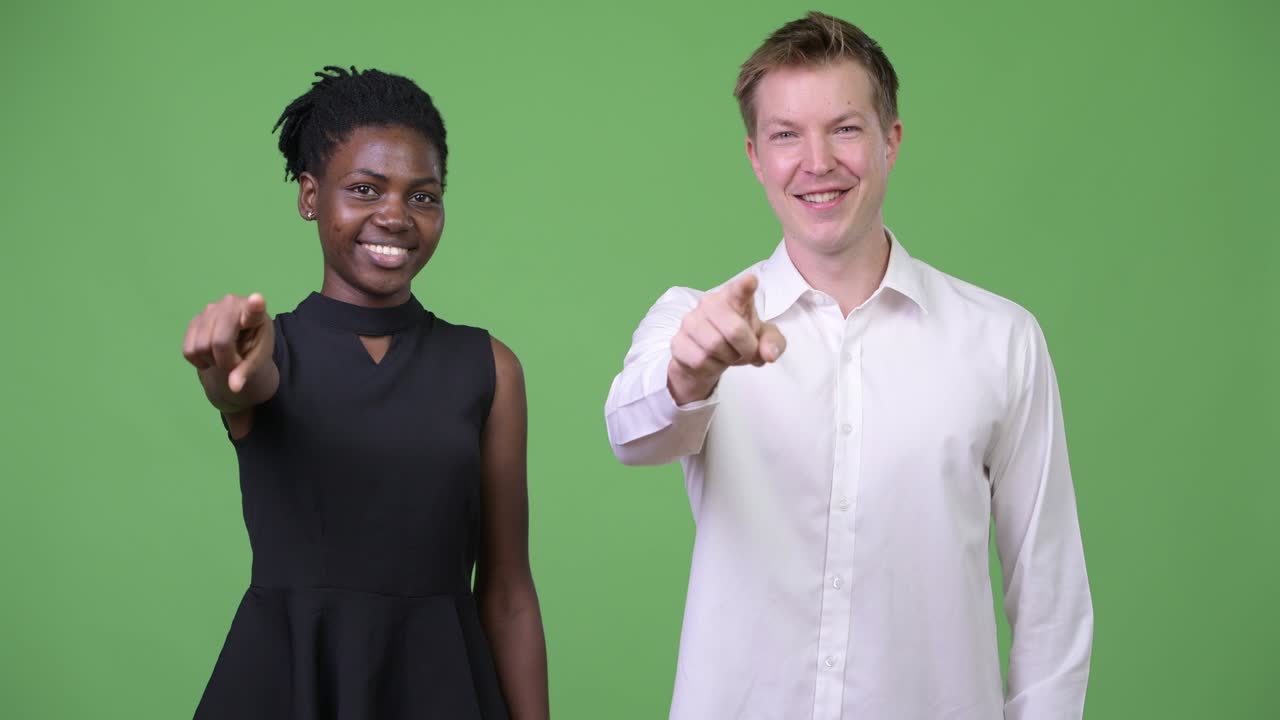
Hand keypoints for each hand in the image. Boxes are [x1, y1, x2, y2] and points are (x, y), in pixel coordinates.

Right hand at [182, 293, 273, 394]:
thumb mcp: (257, 361)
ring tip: (223, 355)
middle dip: (225, 361)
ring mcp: (209, 309)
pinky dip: (198, 360)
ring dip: (211, 361)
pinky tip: (210, 354)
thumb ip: (247, 373)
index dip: (255, 306)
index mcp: (255, 315)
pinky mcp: (194, 320)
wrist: (239, 342)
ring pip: (201, 347)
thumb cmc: (253, 347)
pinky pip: (188, 350)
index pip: (255, 310)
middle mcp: (231, 305)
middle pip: (219, 342)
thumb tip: (234, 387)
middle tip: (234, 362)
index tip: (257, 300)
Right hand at [668, 274, 785, 403]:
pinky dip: (711, 368)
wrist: (708, 358)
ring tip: (727, 354)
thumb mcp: (763, 340)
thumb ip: (773, 343)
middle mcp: (709, 303)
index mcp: (734, 297)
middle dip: (746, 348)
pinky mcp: (678, 342)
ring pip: (715, 347)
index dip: (745, 286)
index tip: (751, 282)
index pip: (739, 289)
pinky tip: (711, 361)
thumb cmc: (739, 340)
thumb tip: (769, 354)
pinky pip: (699, 361)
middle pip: (735, 330)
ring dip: (728, 358)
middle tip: (746, 352)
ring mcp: (690, 321)